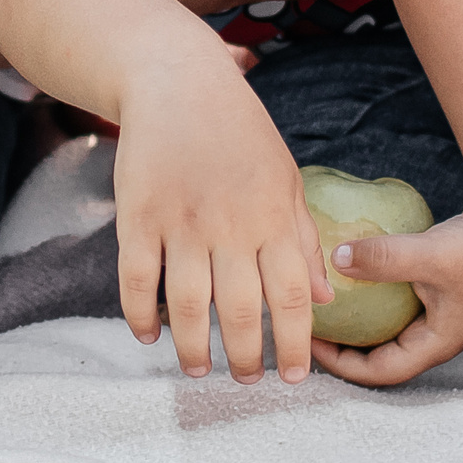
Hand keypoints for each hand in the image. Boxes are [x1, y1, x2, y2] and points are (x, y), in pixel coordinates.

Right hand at [114, 57, 331, 383]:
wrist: (177, 81)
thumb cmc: (239, 131)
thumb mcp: (286, 177)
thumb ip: (304, 238)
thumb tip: (325, 298)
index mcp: (274, 216)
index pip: (294, 296)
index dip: (296, 344)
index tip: (295, 377)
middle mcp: (231, 224)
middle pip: (242, 311)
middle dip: (246, 358)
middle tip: (244, 381)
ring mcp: (181, 221)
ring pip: (190, 305)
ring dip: (194, 348)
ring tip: (198, 369)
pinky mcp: (138, 215)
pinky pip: (137, 279)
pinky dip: (141, 315)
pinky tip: (150, 334)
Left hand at [308, 202, 462, 386]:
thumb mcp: (429, 256)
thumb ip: (382, 257)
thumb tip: (335, 259)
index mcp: (436, 343)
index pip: (382, 372)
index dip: (343, 366)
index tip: (311, 346)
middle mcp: (438, 334)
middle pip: (383, 355)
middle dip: (346, 347)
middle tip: (312, 327)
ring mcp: (442, 312)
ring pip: (391, 328)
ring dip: (361, 322)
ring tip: (329, 305)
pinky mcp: (442, 287)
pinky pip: (400, 303)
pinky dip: (376, 297)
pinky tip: (356, 274)